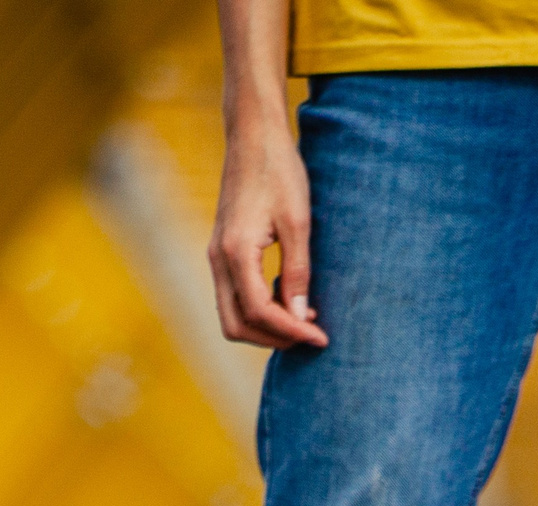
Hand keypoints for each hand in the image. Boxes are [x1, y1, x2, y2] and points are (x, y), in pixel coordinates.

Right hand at [209, 125, 327, 349]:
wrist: (253, 135)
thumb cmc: (278, 170)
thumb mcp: (298, 221)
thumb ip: (298, 271)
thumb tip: (301, 317)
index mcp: (236, 251)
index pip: (260, 312)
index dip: (291, 331)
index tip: (321, 337)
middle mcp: (218, 258)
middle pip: (237, 325)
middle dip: (274, 339)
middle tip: (311, 335)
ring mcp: (216, 256)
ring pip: (232, 315)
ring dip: (266, 327)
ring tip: (305, 319)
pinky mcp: (222, 251)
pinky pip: (234, 297)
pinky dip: (259, 310)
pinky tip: (290, 300)